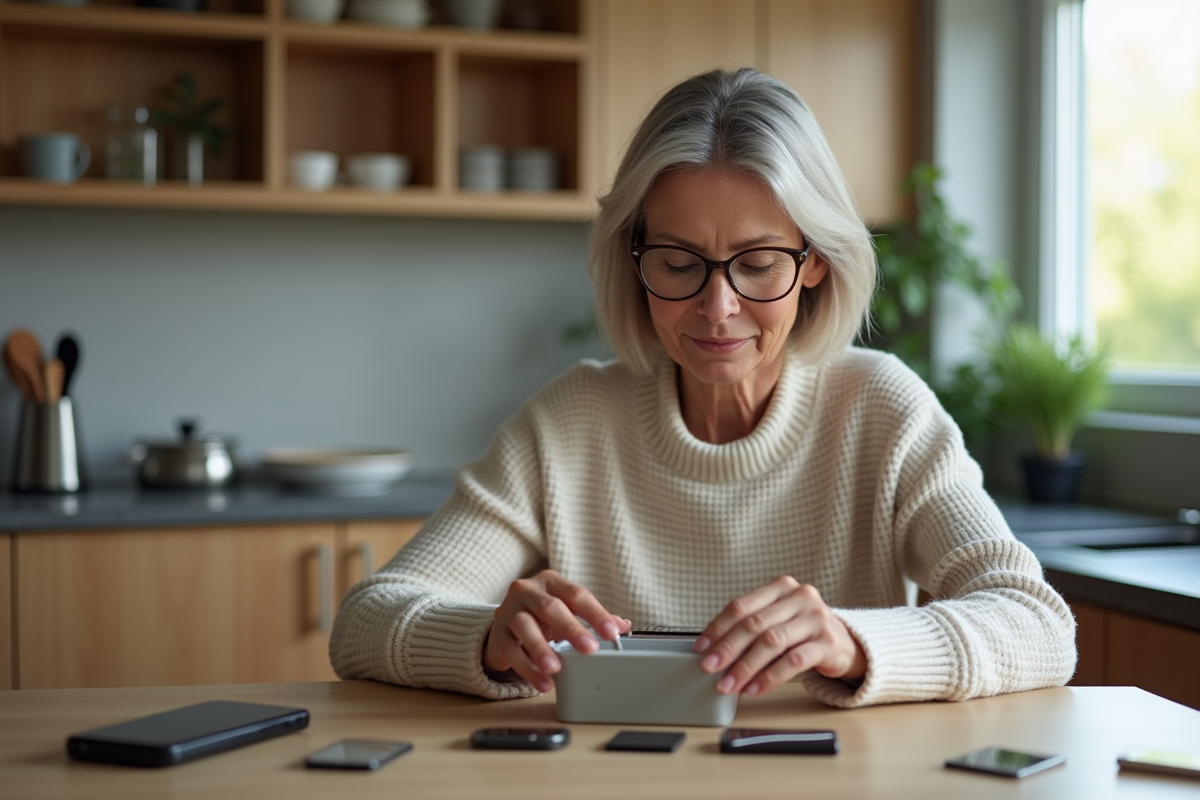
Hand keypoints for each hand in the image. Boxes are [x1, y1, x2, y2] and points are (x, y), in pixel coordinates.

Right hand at [483, 569, 630, 692]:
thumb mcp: (567, 612)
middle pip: (550, 607)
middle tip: (590, 649)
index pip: (576, 594)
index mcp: (550, 582)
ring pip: (525, 626)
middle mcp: (527, 591)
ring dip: (541, 649)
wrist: (505, 627)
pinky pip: (511, 651)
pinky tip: (543, 682)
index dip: (596, 614)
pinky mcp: (497, 634)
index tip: (613, 633)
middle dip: (572, 629)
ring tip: (556, 668)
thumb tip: (623, 625)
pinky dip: (528, 668)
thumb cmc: (542, 617)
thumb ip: (593, 618)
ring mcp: (509, 611)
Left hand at [694, 576, 865, 696]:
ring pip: (772, 642)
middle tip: (710, 668)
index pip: (741, 606)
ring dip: (745, 666)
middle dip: (728, 649)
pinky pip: (793, 661)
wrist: (847, 644)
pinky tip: (754, 688)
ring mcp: (816, 618)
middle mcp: (800, 597)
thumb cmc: (803, 632)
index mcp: (781, 587)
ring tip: (729, 684)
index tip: (701, 648)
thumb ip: (752, 629)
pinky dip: (769, 677)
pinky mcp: (828, 642)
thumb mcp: (779, 621)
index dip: (718, 628)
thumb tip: (713, 652)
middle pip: (754, 624)